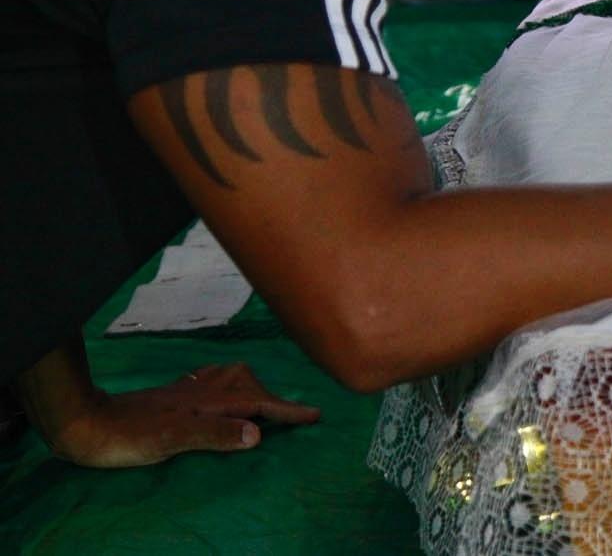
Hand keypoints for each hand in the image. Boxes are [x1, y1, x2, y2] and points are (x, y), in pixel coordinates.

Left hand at [38, 363, 320, 468]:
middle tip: (294, 415)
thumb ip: (215, 434)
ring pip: (232, 379)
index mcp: (208, 402)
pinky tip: (221, 394)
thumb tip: (259, 433)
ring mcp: (185, 391)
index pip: (258, 403)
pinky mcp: (172, 396)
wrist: (86, 424)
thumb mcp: (172, 440)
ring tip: (264, 402)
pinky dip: (228, 385)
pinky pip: (212, 381)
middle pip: (250, 385)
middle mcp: (201, 391)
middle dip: (274, 396)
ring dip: (253, 387)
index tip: (316, 415)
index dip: (287, 411)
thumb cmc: (129, 437)